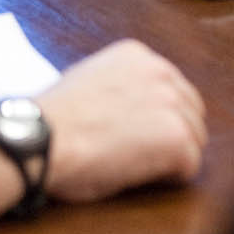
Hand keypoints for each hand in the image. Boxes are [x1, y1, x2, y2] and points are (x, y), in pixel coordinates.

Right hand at [38, 40, 206, 203]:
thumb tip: (129, 104)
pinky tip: (135, 174)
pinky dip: (168, 178)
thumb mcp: (85, 81)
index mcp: (137, 56)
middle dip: (170, 136)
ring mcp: (172, 103)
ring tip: (130, 164)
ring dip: (168, 157)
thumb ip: (117, 85)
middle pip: (190, 112)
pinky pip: (189, 166)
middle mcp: (160, 71)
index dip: (156, 118)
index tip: (135, 133)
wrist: (39, 139)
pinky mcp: (177, 137)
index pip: (171, 88)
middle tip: (136, 155)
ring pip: (194, 139)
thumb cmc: (51, 121)